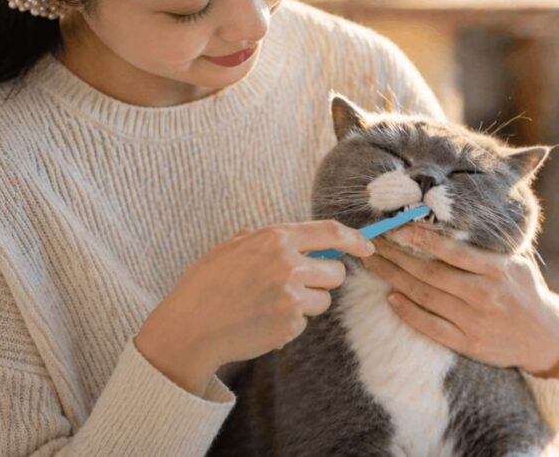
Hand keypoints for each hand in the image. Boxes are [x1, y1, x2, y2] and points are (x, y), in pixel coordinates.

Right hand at [137, 220, 375, 379]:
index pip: (331, 232)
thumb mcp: (233, 245)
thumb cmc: (207, 283)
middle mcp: (288, 265)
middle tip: (300, 283)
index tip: (368, 247)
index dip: (356, 239)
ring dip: (307, 302)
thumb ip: (267, 238)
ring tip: (272, 303)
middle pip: (336, 272)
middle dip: (325, 278)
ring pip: (324, 300)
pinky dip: (289, 323)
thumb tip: (299, 238)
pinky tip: (261, 320)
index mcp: (275, 238)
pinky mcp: (289, 326)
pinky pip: (304, 322)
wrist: (190, 327)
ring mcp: (291, 298)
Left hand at [360, 223, 558, 376]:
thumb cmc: (525, 291)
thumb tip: (449, 224)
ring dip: (394, 279)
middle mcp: (484, 295)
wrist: (545, 338)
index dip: (422, 238)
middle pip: (430, 272)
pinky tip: (390, 298)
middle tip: (372, 242)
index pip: (452, 251)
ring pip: (425, 296)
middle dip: (397, 255)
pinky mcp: (468, 343)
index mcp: (497, 270)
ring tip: (373, 263)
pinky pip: (431, 327)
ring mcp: (474, 321)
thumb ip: (484, 248)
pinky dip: (408, 313)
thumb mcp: (515, 262)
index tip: (396, 226)